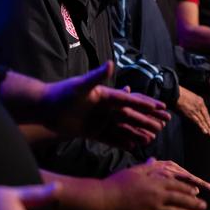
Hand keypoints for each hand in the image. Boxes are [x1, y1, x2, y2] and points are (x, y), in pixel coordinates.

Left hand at [44, 62, 169, 148]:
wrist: (44, 107)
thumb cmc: (61, 93)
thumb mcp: (81, 85)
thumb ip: (97, 75)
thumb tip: (112, 63)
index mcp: (105, 96)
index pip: (131, 100)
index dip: (147, 104)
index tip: (162, 106)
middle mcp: (105, 108)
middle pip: (131, 114)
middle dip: (149, 118)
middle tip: (165, 122)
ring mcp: (99, 120)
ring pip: (123, 127)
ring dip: (138, 131)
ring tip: (154, 137)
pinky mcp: (90, 131)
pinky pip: (110, 138)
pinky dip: (122, 141)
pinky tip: (134, 146)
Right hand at [102, 158, 209, 209]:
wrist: (105, 201)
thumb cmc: (117, 184)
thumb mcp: (134, 171)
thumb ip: (148, 168)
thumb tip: (156, 161)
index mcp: (155, 184)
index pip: (176, 187)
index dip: (188, 190)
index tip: (197, 193)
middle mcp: (158, 198)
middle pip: (180, 201)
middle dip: (194, 204)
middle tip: (204, 206)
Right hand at [176, 85, 209, 136]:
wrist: (176, 93)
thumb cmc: (184, 94)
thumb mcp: (195, 97)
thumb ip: (198, 104)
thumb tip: (200, 112)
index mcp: (201, 102)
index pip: (207, 114)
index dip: (209, 121)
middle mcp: (199, 106)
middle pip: (205, 118)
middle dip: (209, 126)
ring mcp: (194, 110)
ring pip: (201, 121)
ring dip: (205, 127)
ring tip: (209, 133)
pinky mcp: (188, 113)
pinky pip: (195, 120)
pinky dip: (200, 125)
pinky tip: (203, 129)